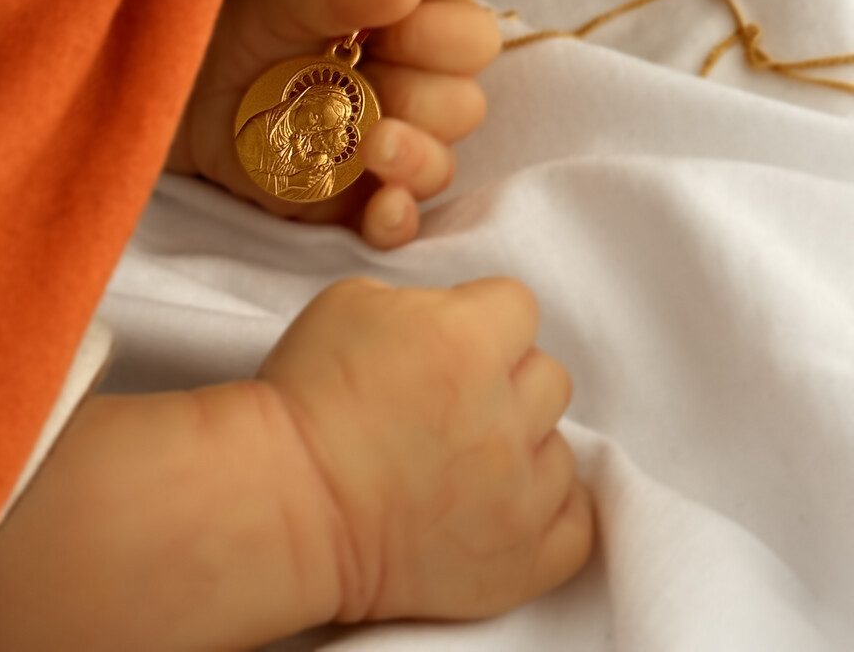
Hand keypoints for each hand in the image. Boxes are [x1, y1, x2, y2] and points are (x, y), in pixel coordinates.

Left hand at [166, 0, 501, 247]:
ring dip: (418, 159)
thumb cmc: (237, 26)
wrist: (179, 84)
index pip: (472, 40)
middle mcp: (407, 92)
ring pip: (439, 168)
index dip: (448, 40)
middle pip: (463, 108)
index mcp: (407, 31)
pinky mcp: (345, 202)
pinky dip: (397, 221)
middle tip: (373, 85)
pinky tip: (384, 207)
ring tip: (374, 144)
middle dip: (428, 101)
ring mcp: (379, 151)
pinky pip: (393, 223)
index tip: (395, 31)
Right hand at [259, 276, 594, 621]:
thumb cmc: (306, 397)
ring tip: (468, 453)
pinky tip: (511, 496)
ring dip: (523, 441)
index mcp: (469, 338)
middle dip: (507, 377)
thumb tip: (456, 319)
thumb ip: (425, 300)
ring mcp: (517, 494)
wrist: (283, 501)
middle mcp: (504, 414)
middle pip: (548, 375)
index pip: (519, 305)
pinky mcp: (517, 561)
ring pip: (561, 446)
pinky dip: (549, 506)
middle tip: (455, 396)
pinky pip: (576, 523)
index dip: (484, 315)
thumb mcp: (352, 303)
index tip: (453, 337)